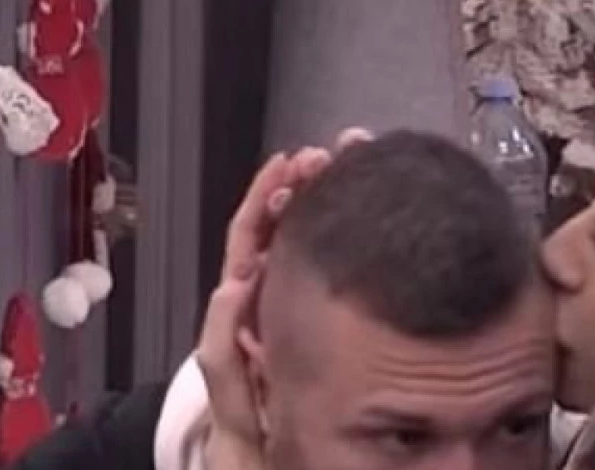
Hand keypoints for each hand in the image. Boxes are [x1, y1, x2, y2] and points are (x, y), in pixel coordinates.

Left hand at [196, 128, 373, 468]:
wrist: (282, 468)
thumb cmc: (253, 440)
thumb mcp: (233, 400)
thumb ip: (224, 350)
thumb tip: (236, 281)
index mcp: (244, 308)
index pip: (250, 240)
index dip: (266, 198)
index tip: (291, 165)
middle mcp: (271, 299)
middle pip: (281, 230)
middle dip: (302, 186)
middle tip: (333, 156)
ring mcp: (300, 306)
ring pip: (309, 242)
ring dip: (326, 202)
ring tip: (352, 170)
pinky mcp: (326, 318)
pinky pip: (332, 268)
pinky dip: (344, 237)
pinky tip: (370, 221)